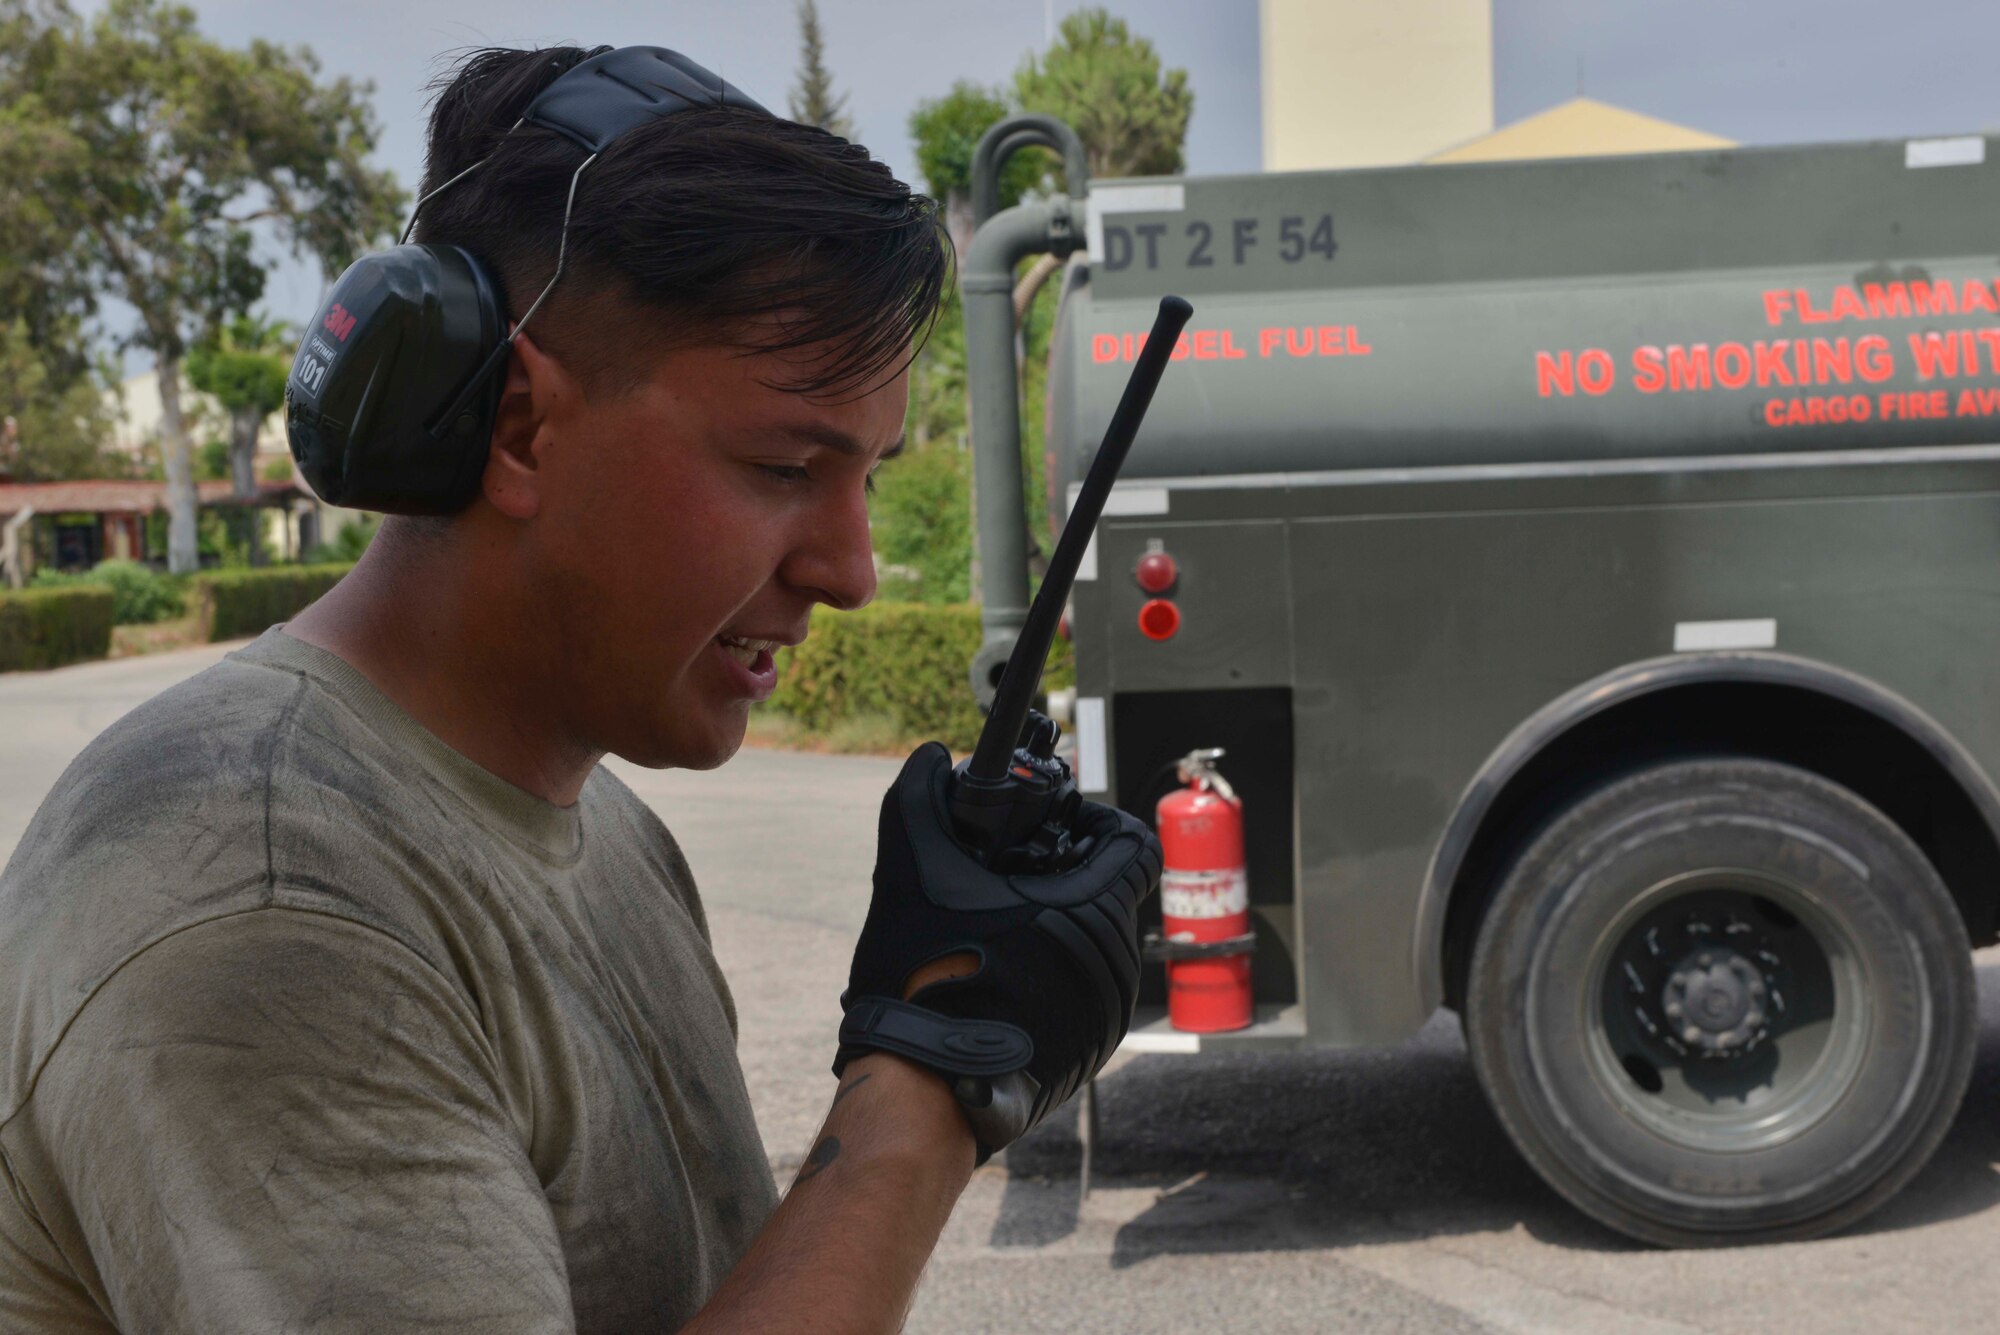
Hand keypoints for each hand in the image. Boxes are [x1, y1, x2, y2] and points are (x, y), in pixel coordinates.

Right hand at [836, 742, 1160, 1160]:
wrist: (920, 1093)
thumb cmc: (925, 977)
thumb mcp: (914, 868)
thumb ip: (921, 798)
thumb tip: (927, 757)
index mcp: (1094, 911)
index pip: (1132, 842)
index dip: (1092, 822)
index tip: (1047, 829)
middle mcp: (1117, 964)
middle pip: (1105, 893)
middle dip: (1058, 878)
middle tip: (999, 879)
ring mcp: (1108, 1017)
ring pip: (1092, 947)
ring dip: (1052, 931)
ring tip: (988, 936)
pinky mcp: (1090, 1055)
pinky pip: (1082, 996)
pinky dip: (1048, 981)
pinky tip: (993, 986)